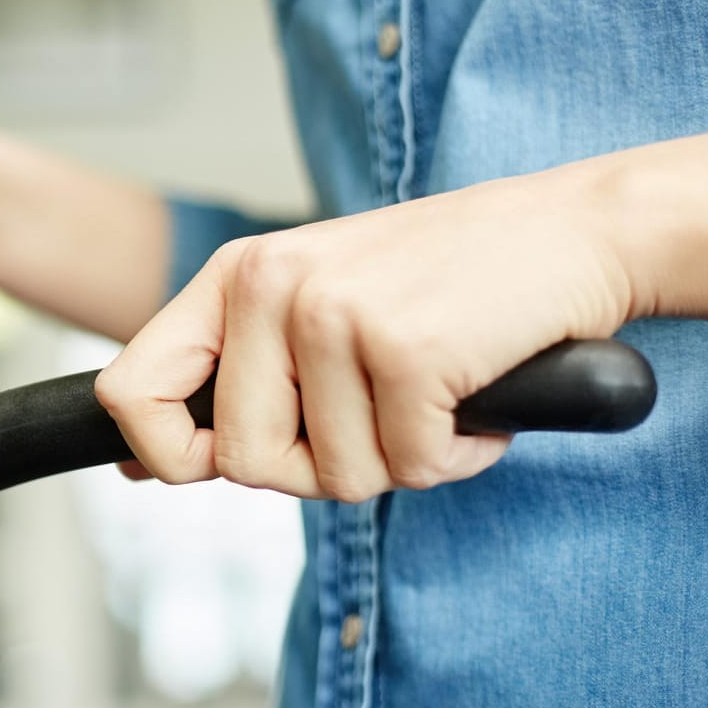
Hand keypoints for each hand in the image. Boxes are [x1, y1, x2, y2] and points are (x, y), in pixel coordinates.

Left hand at [94, 164, 644, 501]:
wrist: (576, 230)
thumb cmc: (443, 282)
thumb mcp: (312, 308)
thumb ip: (228, 379)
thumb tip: (136, 467)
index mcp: (235, 277)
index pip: (130, 392)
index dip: (164, 456)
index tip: (210, 467)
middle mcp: (271, 287)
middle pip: (243, 462)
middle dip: (317, 468)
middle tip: (377, 416)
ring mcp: (334, 314)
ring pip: (335, 476)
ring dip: (399, 460)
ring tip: (432, 392)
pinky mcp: (405, 348)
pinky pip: (410, 469)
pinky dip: (456, 455)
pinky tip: (474, 396)